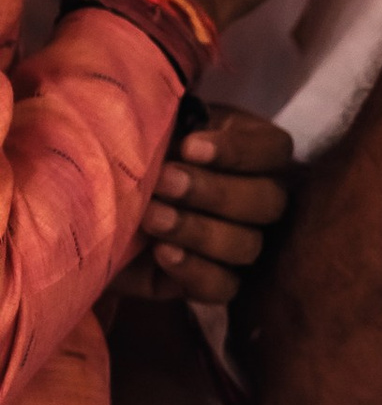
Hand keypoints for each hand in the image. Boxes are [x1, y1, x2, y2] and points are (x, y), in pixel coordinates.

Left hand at [121, 108, 292, 307]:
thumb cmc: (127, 151)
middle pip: (268, 202)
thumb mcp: (151, 123)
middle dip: (213, 192)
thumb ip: (175, 117)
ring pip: (247, 245)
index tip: (189, 147)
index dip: (239, 151)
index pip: (275, 149)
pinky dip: (196, 271)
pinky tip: (161, 254)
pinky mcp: (213, 282)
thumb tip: (188, 126)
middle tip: (163, 182)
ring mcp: (238, 243)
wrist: (83, 204)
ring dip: (199, 230)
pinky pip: (224, 287)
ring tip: (150, 218)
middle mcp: (254, 196)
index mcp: (248, 149)